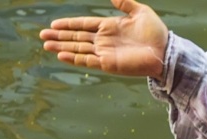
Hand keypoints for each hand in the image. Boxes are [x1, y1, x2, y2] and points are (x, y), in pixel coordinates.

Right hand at [39, 0, 169, 78]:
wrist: (164, 51)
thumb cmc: (155, 32)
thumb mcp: (140, 11)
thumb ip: (125, 4)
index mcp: (109, 27)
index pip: (83, 25)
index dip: (69, 25)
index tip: (54, 25)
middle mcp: (103, 40)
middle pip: (76, 37)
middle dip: (59, 36)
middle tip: (42, 36)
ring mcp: (104, 53)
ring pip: (77, 49)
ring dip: (61, 47)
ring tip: (46, 45)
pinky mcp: (108, 64)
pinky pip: (87, 60)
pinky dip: (74, 58)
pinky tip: (61, 55)